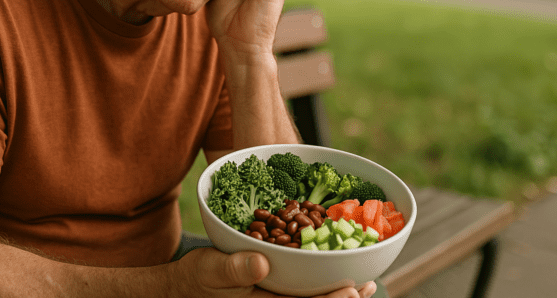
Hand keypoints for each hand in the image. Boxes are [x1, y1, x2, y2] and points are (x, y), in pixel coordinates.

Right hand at [174, 248, 377, 297]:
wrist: (187, 287)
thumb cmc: (198, 278)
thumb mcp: (210, 269)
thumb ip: (233, 269)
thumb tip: (261, 262)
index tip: (352, 291)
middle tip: (367, 287)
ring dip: (341, 295)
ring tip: (368, 285)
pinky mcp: (277, 293)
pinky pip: (306, 293)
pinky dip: (326, 285)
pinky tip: (346, 279)